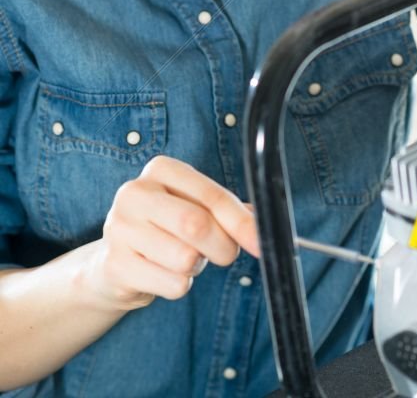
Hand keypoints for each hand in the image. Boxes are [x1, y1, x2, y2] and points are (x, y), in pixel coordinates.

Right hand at [82, 155, 258, 311]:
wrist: (114, 262)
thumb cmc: (166, 228)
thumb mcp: (194, 207)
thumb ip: (229, 212)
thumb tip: (264, 227)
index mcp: (161, 170)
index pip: (212, 196)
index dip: (241, 223)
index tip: (260, 243)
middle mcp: (135, 193)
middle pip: (197, 225)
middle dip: (223, 247)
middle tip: (225, 254)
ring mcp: (120, 229)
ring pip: (185, 259)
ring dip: (197, 267)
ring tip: (182, 258)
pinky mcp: (115, 266)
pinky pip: (172, 285)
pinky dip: (180, 286)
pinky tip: (163, 273)